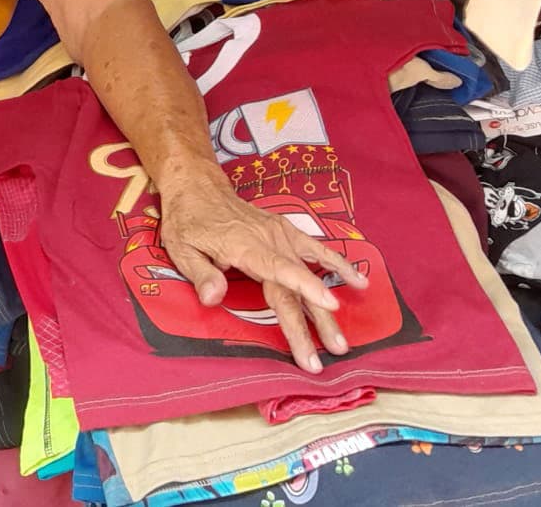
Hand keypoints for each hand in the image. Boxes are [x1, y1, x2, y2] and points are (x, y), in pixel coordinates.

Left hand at [156, 164, 368, 374]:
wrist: (198, 187)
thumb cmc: (188, 220)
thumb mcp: (181, 247)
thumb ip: (200, 274)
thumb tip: (213, 299)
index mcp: (245, 246)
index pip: (279, 270)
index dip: (306, 287)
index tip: (329, 305)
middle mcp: (268, 240)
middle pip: (295, 286)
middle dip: (315, 322)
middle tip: (332, 353)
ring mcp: (280, 234)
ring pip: (311, 274)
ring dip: (327, 307)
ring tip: (343, 339)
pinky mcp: (285, 232)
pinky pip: (316, 249)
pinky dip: (338, 264)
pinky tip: (360, 281)